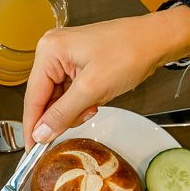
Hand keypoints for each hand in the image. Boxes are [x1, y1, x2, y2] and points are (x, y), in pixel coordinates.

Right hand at [22, 6, 189, 146]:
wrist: (157, 39)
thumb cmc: (129, 53)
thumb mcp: (93, 89)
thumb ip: (62, 114)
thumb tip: (40, 134)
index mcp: (49, 52)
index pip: (33, 97)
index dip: (33, 126)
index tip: (32, 151)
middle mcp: (51, 51)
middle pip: (45, 98)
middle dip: (63, 113)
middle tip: (85, 116)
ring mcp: (64, 56)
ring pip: (58, 98)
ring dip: (75, 108)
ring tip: (96, 104)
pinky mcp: (76, 62)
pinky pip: (70, 91)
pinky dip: (82, 101)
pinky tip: (96, 99)